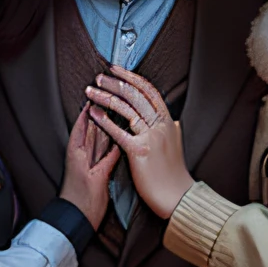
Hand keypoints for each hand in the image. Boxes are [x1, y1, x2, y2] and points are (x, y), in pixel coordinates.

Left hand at [58, 103, 121, 229]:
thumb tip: (118, 143)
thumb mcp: (97, 179)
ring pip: (98, 139)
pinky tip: (120, 135)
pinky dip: (111, 141)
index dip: (88, 111)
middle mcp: (82, 154)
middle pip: (91, 129)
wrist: (78, 220)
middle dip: (98, 115)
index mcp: (77, 153)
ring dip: (105, 126)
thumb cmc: (83, 201)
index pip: (82, 125)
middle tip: (110, 98)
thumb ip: (108, 161)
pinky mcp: (97, 170)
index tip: (96, 96)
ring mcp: (90, 162)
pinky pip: (105, 151)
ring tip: (117, 110)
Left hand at [85, 66, 192, 220]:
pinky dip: (104, 120)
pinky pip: (118, 131)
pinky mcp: (139, 151)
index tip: (117, 70)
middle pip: (135, 95)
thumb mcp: (176, 143)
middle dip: (114, 83)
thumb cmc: (173, 173)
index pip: (149, 90)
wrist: (177, 196)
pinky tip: (93, 112)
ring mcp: (151, 137)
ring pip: (126, 108)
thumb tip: (170, 118)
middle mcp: (161, 124)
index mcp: (168, 121)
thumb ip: (170, 128)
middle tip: (99, 77)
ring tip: (90, 91)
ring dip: (105, 96)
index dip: (131, 77)